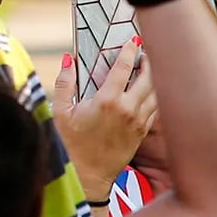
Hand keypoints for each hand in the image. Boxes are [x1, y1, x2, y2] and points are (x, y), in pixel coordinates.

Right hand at [53, 41, 156, 204]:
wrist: (87, 176)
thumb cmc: (70, 144)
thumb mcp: (61, 112)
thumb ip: (64, 83)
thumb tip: (68, 59)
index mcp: (108, 100)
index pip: (124, 67)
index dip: (130, 51)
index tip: (133, 40)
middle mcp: (128, 109)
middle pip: (148, 76)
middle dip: (148, 61)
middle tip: (145, 51)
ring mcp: (138, 121)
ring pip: (155, 92)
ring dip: (154, 77)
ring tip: (149, 68)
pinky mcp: (142, 132)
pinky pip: (155, 108)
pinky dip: (155, 95)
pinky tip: (150, 90)